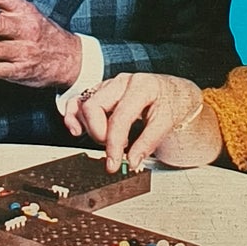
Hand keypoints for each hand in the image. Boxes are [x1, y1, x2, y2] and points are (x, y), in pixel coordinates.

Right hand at [60, 72, 219, 171]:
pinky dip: (73, 115)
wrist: (173, 92)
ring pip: (83, 103)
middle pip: (93, 107)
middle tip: (112, 148)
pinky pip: (79, 101)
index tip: (113, 163)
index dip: (114, 143)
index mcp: (141, 86)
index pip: (119, 117)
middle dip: (98, 133)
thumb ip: (148, 143)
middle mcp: (121, 82)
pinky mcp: (101, 92)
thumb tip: (133, 162)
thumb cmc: (171, 103)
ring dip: (87, 127)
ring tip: (102, 140)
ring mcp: (109, 85)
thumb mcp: (167, 122)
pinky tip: (76, 130)